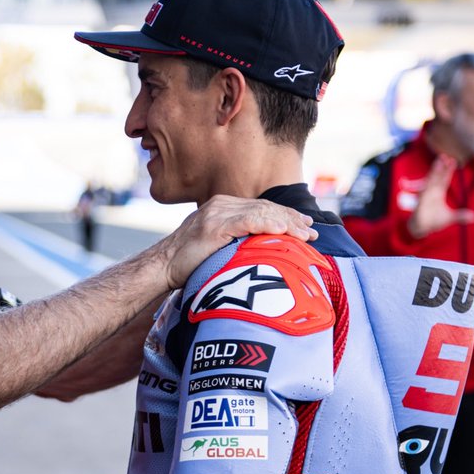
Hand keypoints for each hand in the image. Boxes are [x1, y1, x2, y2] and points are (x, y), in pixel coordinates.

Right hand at [161, 194, 316, 288]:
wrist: (161, 267)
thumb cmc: (188, 262)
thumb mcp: (217, 245)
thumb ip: (236, 239)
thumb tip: (263, 249)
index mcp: (223, 207)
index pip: (262, 208)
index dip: (286, 216)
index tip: (305, 226)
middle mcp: (221, 205)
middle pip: (265, 207)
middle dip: (292, 219)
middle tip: (312, 231)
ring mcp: (216, 214)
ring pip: (260, 212)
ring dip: (286, 224)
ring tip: (303, 234)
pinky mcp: (212, 226)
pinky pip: (247, 221)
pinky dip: (267, 225)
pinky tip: (282, 231)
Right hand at [407, 156, 473, 237]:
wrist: (421, 228)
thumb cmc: (433, 221)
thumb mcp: (450, 218)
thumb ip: (460, 216)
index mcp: (438, 193)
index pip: (445, 179)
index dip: (448, 170)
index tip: (452, 160)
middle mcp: (432, 192)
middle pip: (437, 177)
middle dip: (441, 167)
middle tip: (444, 156)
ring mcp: (426, 196)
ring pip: (431, 181)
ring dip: (434, 172)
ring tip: (438, 162)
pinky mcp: (421, 202)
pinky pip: (424, 192)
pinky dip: (426, 185)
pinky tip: (430, 177)